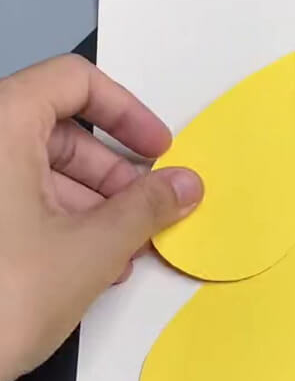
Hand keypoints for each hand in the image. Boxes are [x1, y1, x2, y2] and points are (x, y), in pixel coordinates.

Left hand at [0, 55, 202, 380]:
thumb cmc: (3, 300)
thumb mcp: (91, 249)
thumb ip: (148, 208)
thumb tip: (188, 184)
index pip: (74, 81)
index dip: (127, 112)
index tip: (159, 151)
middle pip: (63, 132)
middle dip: (116, 175)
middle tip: (148, 214)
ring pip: (46, 170)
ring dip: (96, 205)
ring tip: (123, 251)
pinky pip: (23, 198)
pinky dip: (63, 219)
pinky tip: (89, 261)